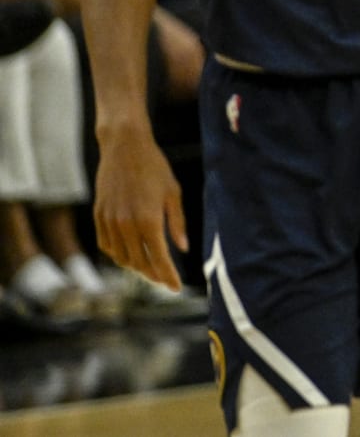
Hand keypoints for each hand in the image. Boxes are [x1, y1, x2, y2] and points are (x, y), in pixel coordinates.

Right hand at [93, 122, 187, 291]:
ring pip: (121, 257)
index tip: (176, 288)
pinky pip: (106, 245)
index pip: (160, 259)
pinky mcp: (98, 216)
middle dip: (154, 275)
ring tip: (150, 269)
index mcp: (148, 220)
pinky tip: (129, 254)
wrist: (124, 147)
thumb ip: (177, 223)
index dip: (168, 276)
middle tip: (165, 280)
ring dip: (136, 267)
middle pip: (140, 263)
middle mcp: (126, 225)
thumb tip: (183, 248)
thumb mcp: (173, 193)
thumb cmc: (155, 167)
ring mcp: (109, 222)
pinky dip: (118, 255)